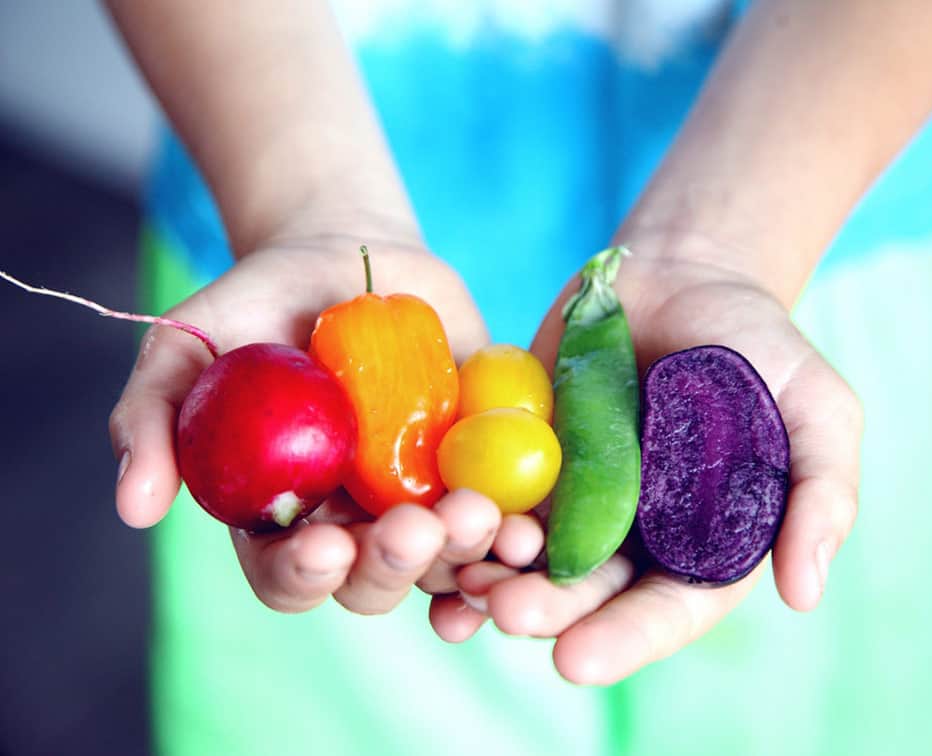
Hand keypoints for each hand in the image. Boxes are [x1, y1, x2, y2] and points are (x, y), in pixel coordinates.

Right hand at [108, 232, 503, 613]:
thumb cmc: (259, 302)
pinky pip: (504, 514)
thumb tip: (134, 508)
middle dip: (395, 565)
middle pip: (375, 580)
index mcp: (282, 513)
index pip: (288, 573)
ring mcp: (421, 496)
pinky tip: (531, 531)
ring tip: (480, 516)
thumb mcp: (189, 344)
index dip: (304, 575)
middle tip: (416, 528)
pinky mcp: (477, 465)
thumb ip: (154, 417)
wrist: (350, 255)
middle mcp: (355, 520)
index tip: (326, 544)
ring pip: (447, 559)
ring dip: (467, 553)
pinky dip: (518, 532)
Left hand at [431, 250, 862, 683]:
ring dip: (491, 572)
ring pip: (526, 551)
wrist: (681, 276)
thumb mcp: (815, 407)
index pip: (664, 608)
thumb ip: (820, 492)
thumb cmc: (757, 345)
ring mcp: (570, 490)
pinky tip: (431, 527)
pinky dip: (462, 514)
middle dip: (544, 608)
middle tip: (505, 613)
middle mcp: (628, 530)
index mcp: (697, 541)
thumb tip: (803, 592)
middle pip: (583, 589)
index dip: (623, 639)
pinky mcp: (522, 449)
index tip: (575, 661)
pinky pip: (488, 490)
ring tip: (460, 581)